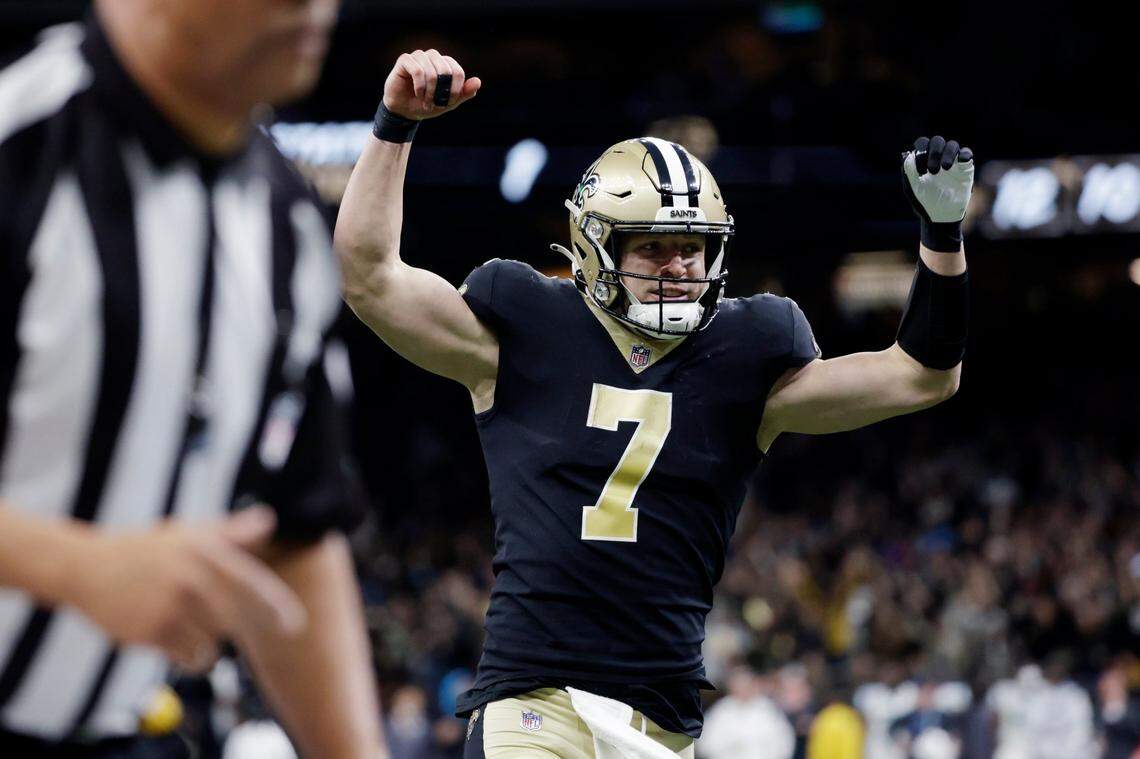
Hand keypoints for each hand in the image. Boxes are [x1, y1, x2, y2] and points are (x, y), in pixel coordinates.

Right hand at [62, 507, 305, 672]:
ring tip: (180, 619)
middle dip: (229, 623)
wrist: (86, 568)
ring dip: (206, 640)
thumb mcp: (187, 533)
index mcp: (205, 552)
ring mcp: (171, 607)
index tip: (294, 626)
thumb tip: (268, 519)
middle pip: (235, 619)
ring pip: (214, 643)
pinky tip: (171, 635)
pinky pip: (190, 657)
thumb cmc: (145, 550)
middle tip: (205, 613)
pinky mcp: (152, 633)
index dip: (275, 607)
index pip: (252, 583)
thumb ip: (230, 531)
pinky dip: (188, 654)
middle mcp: (192, 579)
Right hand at [383, 49, 480, 120]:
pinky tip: (417, 93)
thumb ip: (463, 93)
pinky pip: (417, 70)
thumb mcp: (448, 103)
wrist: (404, 111)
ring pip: (431, 72)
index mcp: (445, 64)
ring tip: (425, 101)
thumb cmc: (426, 104)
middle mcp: (433, 56)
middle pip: (446, 71)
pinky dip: (419, 86)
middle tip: (435, 104)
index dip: (455, 90)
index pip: (457, 72)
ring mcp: (419, 56)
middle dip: (441, 92)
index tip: (449, 103)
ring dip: (429, 92)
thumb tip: (478, 82)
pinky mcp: (405, 60)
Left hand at [901, 135, 974, 251]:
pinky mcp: (965, 168)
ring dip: (948, 153)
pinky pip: (967, 154)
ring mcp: (953, 162)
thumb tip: (908, 155)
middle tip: (932, 171)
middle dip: (934, 152)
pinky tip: (959, 163)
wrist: (941, 217)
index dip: (921, 149)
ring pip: (952, 145)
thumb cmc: (925, 202)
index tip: (920, 165)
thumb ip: (909, 172)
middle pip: (937, 141)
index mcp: (923, 160)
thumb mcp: (913, 188)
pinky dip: (964, 155)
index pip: (923, 143)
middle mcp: (938, 158)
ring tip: (945, 169)